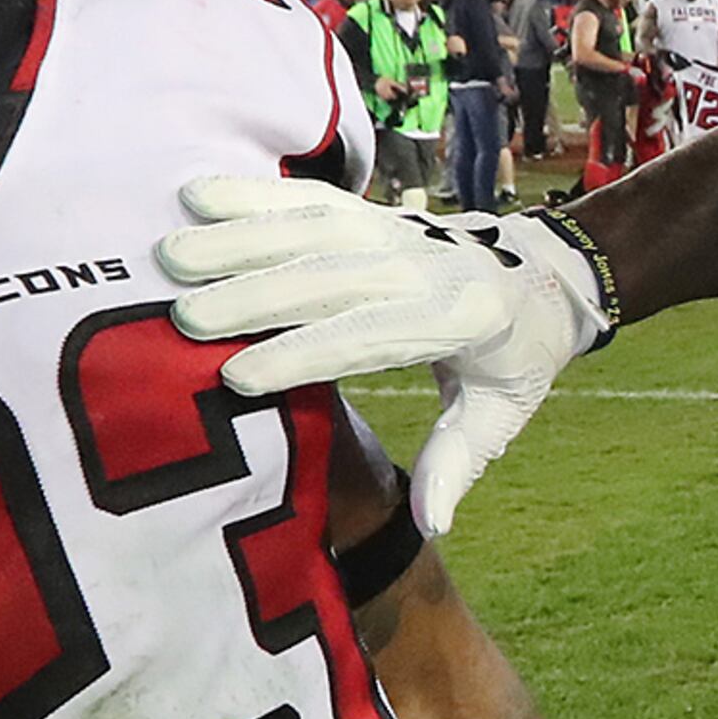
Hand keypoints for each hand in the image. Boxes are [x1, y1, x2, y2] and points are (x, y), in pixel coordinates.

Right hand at [160, 176, 609, 528]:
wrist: (545, 272)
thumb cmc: (516, 357)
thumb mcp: (503, 413)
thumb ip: (458, 463)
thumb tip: (430, 525)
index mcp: (461, 319)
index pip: (372, 335)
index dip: (304, 354)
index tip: (239, 375)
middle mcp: (426, 265)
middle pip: (331, 278)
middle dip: (254, 296)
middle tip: (184, 318)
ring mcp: (398, 230)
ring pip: (313, 228)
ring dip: (240, 237)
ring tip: (172, 253)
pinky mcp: (375, 212)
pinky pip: (314, 198)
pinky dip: (256, 193)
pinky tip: (199, 193)